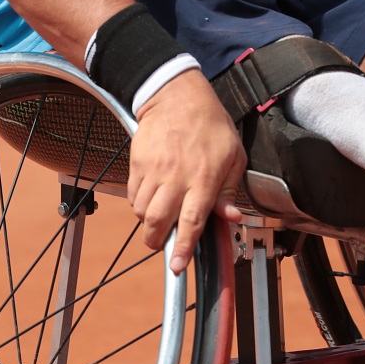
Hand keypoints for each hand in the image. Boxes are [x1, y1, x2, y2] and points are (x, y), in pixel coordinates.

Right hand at [127, 70, 245, 273]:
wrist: (176, 97)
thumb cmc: (209, 126)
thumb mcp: (232, 156)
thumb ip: (228, 191)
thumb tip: (230, 218)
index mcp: (204, 179)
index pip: (192, 222)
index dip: (184, 248)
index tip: (177, 266)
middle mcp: (176, 177)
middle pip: (159, 222)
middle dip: (157, 241)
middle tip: (162, 244)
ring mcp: (153, 171)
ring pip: (142, 211)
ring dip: (148, 222)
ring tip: (159, 217)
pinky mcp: (137, 164)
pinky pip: (132, 195)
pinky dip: (139, 204)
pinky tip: (150, 198)